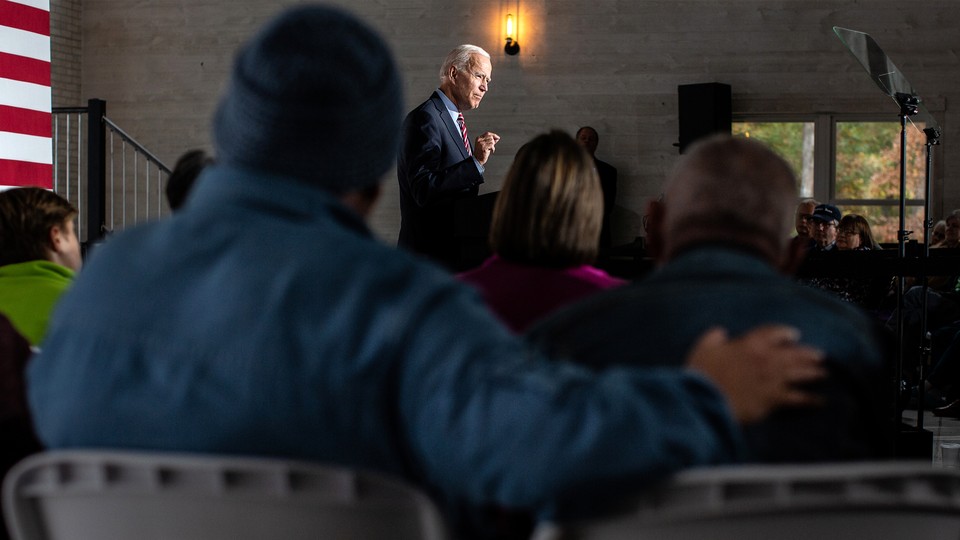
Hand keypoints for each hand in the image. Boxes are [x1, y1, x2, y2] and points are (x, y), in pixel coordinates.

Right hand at [473, 132, 499, 164]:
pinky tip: (491, 151)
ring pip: (492, 141)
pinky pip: (492, 145)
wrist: (477, 160)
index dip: (493, 135)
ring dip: (493, 146)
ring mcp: (481, 144)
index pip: (487, 133)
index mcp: (478, 138)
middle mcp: (479, 140)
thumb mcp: (485, 145)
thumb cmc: (481, 153)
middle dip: (493, 141)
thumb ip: (490, 141)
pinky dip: (493, 149)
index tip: (498, 137)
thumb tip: (497, 138)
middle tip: (492, 147)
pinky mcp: (484, 147)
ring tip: (490, 149)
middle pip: (490, 137)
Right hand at [686, 325, 824, 423]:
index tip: (794, 335)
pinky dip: (811, 400)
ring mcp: (772, 379)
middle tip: (819, 355)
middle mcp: (765, 359)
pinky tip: (820, 401)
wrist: (706, 400)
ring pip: (799, 373)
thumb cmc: (702, 375)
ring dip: (813, 373)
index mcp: (749, 344)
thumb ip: (713, 338)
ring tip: (823, 373)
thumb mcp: (702, 349)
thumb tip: (720, 332)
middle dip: (808, 354)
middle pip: (793, 353)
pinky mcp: (774, 399)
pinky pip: (798, 398)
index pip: (773, 333)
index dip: (785, 333)